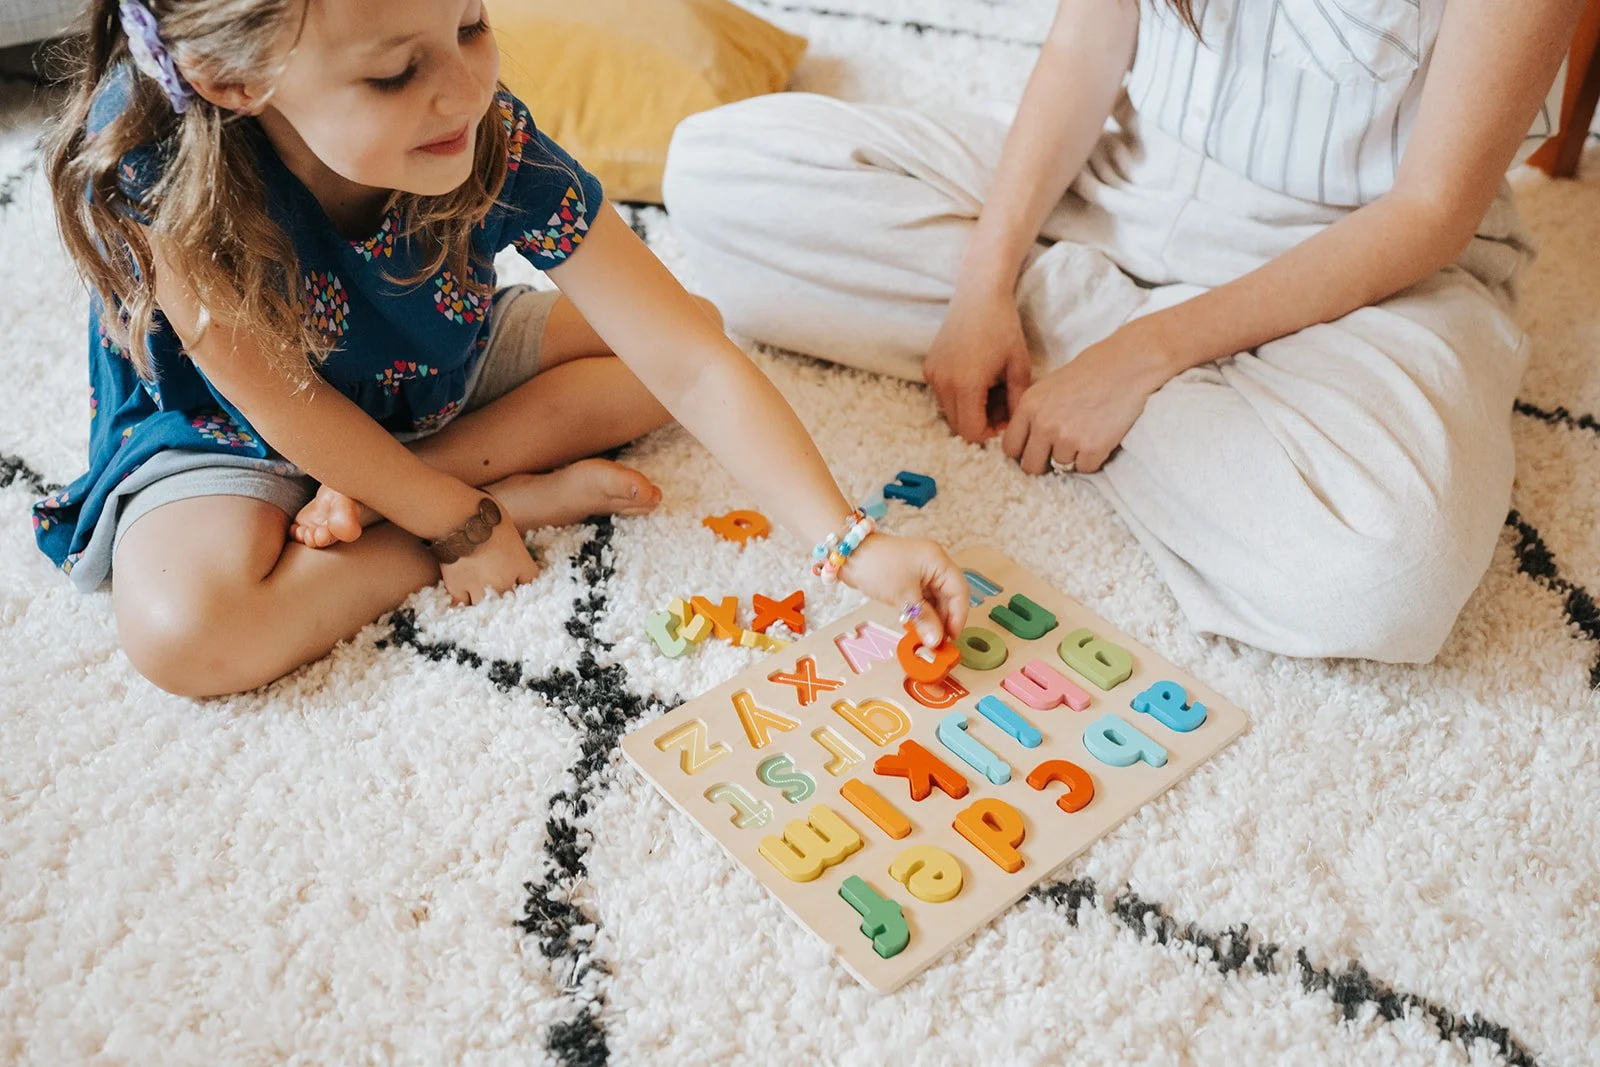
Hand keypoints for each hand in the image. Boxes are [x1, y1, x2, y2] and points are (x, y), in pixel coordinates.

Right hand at [435, 498, 540, 604]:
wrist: (456, 516)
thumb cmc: (484, 513)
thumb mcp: (509, 527)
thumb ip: (513, 547)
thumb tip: (509, 551)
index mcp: (519, 563)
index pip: (531, 581)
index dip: (526, 580)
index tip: (521, 578)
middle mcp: (502, 580)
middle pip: (510, 600)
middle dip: (506, 594)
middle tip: (498, 587)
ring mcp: (479, 586)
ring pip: (485, 606)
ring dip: (484, 601)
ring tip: (481, 593)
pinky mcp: (457, 587)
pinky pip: (462, 604)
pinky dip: (463, 601)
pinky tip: (463, 595)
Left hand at [839, 533, 969, 645]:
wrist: (848, 554)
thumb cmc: (878, 568)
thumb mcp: (903, 596)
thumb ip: (923, 619)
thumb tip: (936, 642)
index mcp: (939, 561)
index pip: (959, 590)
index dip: (958, 615)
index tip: (952, 637)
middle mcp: (935, 564)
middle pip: (949, 595)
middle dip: (945, 619)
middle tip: (939, 643)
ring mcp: (922, 570)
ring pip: (936, 598)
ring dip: (934, 618)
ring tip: (929, 639)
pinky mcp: (910, 577)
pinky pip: (924, 597)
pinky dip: (923, 612)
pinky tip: (920, 627)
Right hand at [924, 289, 1032, 443]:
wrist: (979, 295)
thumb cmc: (1003, 327)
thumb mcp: (1018, 367)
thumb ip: (1016, 401)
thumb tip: (1011, 426)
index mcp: (966, 384)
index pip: (971, 432)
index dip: (990, 433)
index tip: (1005, 418)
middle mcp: (943, 383)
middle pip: (958, 425)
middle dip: (980, 422)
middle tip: (1001, 404)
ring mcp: (932, 374)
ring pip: (949, 411)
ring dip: (969, 409)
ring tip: (990, 389)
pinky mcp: (929, 367)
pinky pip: (942, 395)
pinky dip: (958, 395)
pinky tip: (976, 377)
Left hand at [1002, 320, 1173, 474]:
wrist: (1128, 365)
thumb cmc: (1090, 372)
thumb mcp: (1049, 386)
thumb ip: (1033, 413)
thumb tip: (1024, 442)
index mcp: (1028, 406)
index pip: (1010, 448)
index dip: (1023, 452)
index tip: (1034, 451)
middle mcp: (1044, 424)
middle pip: (1030, 466)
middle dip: (1044, 463)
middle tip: (1059, 451)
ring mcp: (1067, 438)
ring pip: (1061, 467)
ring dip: (1073, 456)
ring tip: (1087, 431)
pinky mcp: (1093, 447)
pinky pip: (1086, 468)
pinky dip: (1093, 458)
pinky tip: (1100, 436)